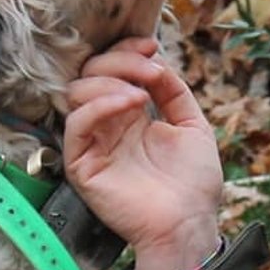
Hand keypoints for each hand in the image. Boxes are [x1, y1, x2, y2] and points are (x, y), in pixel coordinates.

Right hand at [64, 38, 223, 269]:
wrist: (189, 224)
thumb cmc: (194, 183)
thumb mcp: (192, 126)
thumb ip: (174, 91)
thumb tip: (156, 61)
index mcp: (130, 116)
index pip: (111, 69)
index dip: (127, 50)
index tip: (152, 45)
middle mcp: (108, 126)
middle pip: (91, 74)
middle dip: (120, 61)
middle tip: (150, 70)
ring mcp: (93, 144)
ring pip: (77, 93)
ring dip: (110, 80)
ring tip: (142, 93)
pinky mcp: (82, 165)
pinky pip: (76, 125)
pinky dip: (100, 105)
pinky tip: (130, 105)